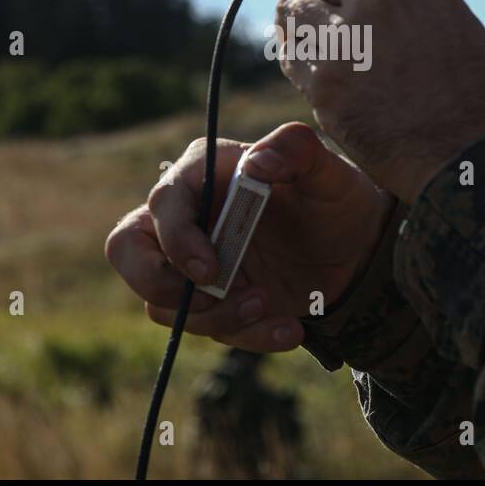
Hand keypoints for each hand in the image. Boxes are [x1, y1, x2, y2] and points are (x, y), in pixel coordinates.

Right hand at [104, 122, 393, 351]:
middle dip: (157, 284)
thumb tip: (258, 162)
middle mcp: (186, 216)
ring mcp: (191, 263)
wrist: (357, 254)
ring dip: (213, 316)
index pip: (162, 203)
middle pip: (126, 249)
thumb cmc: (335, 199)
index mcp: (203, 172)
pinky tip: (289, 327)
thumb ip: (297, 149)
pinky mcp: (209, 301)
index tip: (210, 270)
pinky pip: (204, 328)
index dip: (176, 238)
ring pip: (161, 302)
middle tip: (213, 295)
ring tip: (268, 307)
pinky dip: (245, 336)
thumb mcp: (329, 171)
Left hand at [277, 0, 484, 202]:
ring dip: (292, 17)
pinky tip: (308, 66)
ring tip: (302, 33)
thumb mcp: (454, 20)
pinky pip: (291, 54)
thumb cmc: (469, 94)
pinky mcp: (326, 82)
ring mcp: (350, 37)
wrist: (467, 154)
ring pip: (292, 5)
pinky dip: (295, 56)